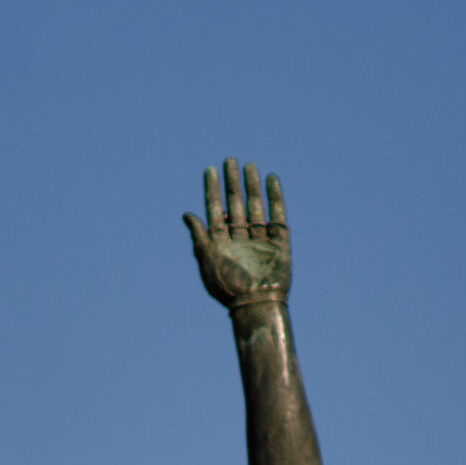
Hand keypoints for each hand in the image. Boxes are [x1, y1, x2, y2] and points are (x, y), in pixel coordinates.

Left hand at [185, 159, 289, 310]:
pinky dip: (275, 199)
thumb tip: (186, 214)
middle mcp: (240, 239)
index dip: (212, 190)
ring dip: (252, 186)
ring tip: (249, 166)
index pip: (215, 210)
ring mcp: (260, 240)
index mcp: (221, 243)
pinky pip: (277, 216)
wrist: (255, 304)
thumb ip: (199, 235)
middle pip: (236, 205)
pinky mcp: (279, 243)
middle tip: (229, 160)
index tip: (210, 170)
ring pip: (255, 207)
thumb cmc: (228, 286)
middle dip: (232, 183)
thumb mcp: (207, 259)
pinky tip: (271, 180)